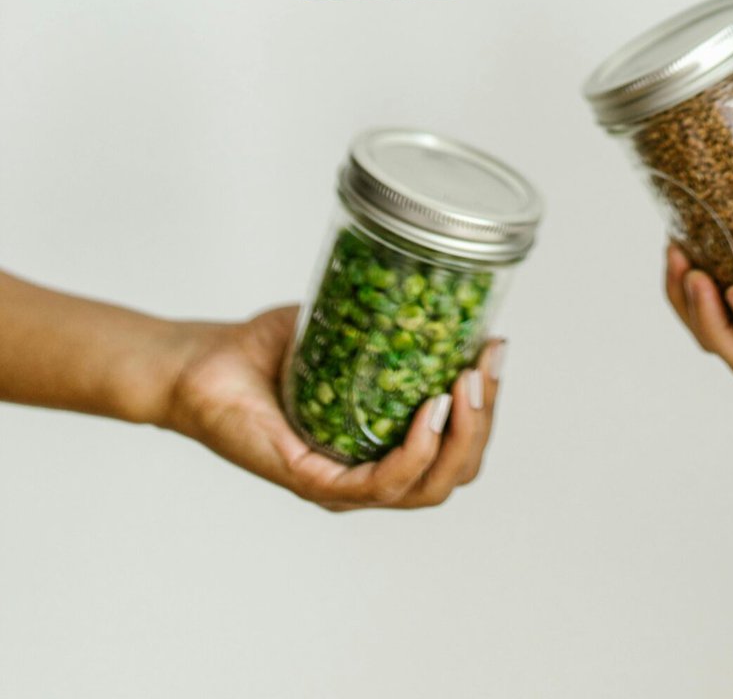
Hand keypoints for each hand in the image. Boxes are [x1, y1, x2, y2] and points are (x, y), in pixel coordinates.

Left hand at [164, 306, 504, 508]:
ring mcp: (341, 486)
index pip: (457, 450)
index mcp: (382, 446)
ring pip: (427, 488)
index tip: (496, 352)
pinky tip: (429, 413)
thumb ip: (387, 316)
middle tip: (485, 368)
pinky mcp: (312, 482)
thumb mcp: (342, 328)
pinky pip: (378, 485)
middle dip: (484, 423)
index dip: (488, 409)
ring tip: (465, 386)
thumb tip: (438, 277)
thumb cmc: (262, 350)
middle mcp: (368, 475)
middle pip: (454, 475)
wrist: (202, 363)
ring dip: (459, 438)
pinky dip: (414, 453)